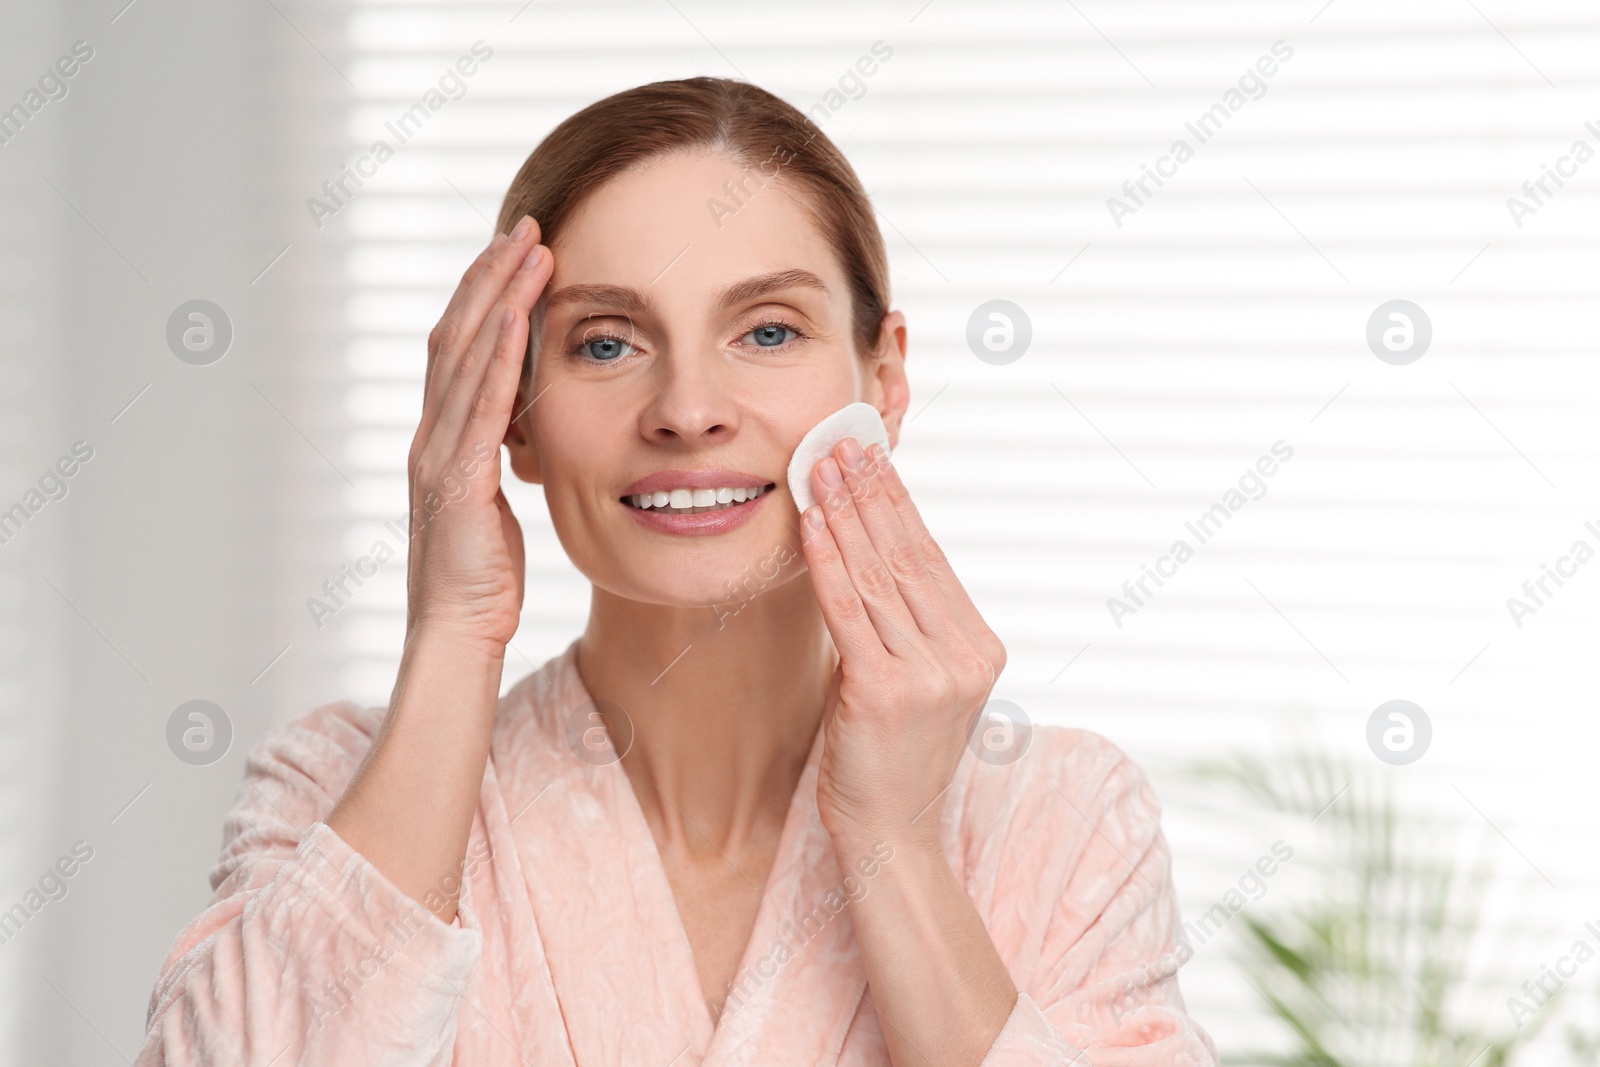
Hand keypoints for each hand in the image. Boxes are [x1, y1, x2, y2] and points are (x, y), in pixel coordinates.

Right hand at [406, 215, 553, 649]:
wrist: (457, 632)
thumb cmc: (480, 577)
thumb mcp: (493, 504)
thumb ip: (498, 460)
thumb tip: (520, 432)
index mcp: (440, 440)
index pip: (458, 350)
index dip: (484, 297)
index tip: (516, 253)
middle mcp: (431, 436)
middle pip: (456, 336)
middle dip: (490, 276)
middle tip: (525, 225)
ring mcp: (438, 455)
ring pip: (465, 357)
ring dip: (498, 298)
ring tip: (531, 249)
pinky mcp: (457, 480)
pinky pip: (480, 406)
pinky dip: (498, 357)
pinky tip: (517, 317)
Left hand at [801, 437, 1006, 850]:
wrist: (891, 836)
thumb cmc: (889, 759)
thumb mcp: (913, 684)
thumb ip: (904, 627)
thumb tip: (867, 554)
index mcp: (980, 649)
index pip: (931, 560)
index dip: (898, 504)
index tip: (872, 457)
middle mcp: (964, 656)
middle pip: (907, 556)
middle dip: (870, 493)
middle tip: (843, 442)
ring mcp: (930, 674)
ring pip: (878, 575)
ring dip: (845, 513)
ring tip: (821, 466)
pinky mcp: (885, 691)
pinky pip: (849, 610)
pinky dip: (827, 560)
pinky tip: (812, 523)